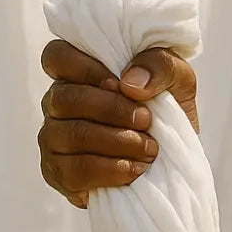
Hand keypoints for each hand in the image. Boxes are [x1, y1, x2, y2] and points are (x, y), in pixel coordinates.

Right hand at [38, 40, 198, 207]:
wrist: (176, 160)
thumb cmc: (168, 111)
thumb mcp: (177, 79)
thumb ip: (159, 66)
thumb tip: (130, 83)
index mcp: (77, 73)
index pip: (56, 56)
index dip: (84, 69)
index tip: (120, 85)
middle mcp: (57, 103)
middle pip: (64, 99)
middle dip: (110, 110)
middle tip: (146, 121)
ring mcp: (53, 139)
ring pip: (70, 135)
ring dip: (116, 142)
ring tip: (149, 149)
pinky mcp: (61, 174)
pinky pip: (74, 171)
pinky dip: (109, 171)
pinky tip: (134, 170)